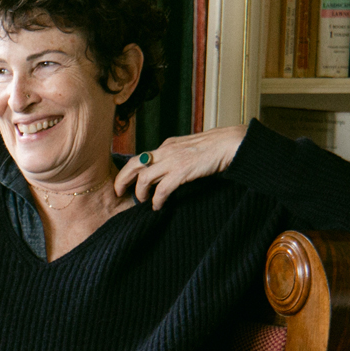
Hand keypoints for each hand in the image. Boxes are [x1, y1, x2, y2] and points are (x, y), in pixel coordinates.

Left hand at [115, 125, 248, 210]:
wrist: (231, 144)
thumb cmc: (214, 148)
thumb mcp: (188, 149)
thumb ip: (175, 157)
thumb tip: (165, 172)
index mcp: (166, 145)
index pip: (140, 157)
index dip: (129, 171)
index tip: (124, 183)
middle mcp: (165, 151)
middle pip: (133, 164)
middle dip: (122, 179)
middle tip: (118, 192)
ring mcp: (173, 160)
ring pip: (144, 178)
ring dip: (140, 193)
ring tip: (143, 202)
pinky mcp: (182, 171)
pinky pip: (162, 189)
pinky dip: (156, 200)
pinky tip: (158, 207)